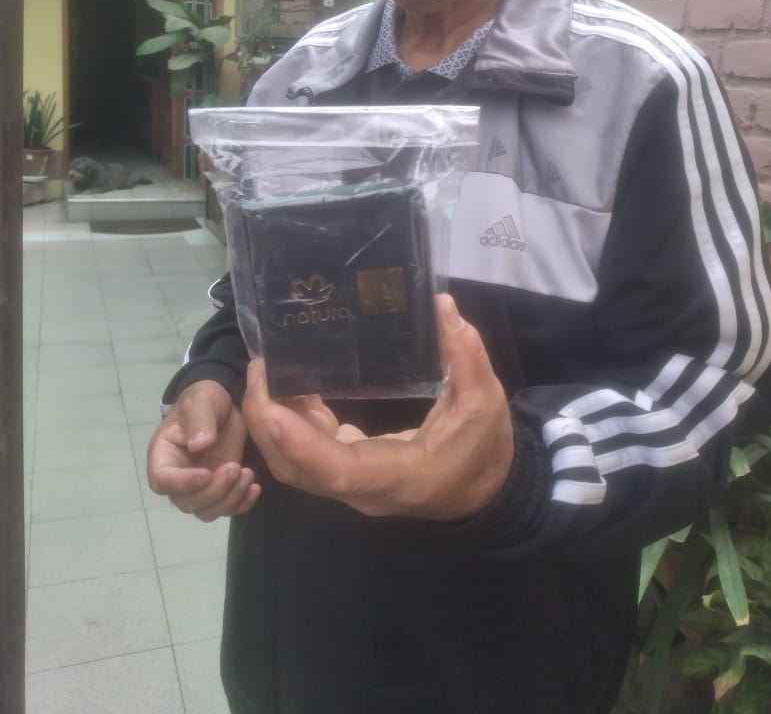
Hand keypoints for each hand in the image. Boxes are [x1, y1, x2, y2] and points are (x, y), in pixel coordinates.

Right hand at [147, 380, 260, 520]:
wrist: (225, 404)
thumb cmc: (205, 399)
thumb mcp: (201, 401)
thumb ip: (198, 421)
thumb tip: (198, 446)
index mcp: (164, 455)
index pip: (162, 480)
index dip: (182, 483)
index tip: (207, 473)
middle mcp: (178, 476)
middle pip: (188, 502)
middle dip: (214, 491)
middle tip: (235, 467)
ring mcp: (200, 486)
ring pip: (207, 511)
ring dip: (229, 499)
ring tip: (248, 474)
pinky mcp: (221, 488)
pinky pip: (227, 508)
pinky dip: (241, 504)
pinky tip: (254, 488)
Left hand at [241, 294, 513, 520]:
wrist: (484, 490)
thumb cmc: (484, 448)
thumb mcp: (485, 401)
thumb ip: (466, 356)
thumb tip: (442, 306)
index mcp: (397, 475)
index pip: (338, 469)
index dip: (300, 443)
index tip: (271, 409)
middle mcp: (363, 487)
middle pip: (298, 469)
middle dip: (268, 423)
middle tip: (258, 370)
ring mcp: (352, 483)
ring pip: (295, 464)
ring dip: (272, 421)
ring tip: (263, 370)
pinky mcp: (348, 469)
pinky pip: (307, 451)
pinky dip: (290, 420)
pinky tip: (289, 382)